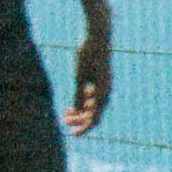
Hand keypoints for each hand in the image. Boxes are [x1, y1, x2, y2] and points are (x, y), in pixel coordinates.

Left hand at [67, 26, 111, 140]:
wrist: (98, 36)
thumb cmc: (87, 54)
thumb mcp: (79, 76)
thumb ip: (78, 94)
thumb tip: (78, 111)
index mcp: (103, 93)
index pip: (94, 119)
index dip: (83, 129)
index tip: (72, 135)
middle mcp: (106, 91)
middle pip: (94, 114)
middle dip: (79, 119)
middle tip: (64, 120)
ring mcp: (105, 86)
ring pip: (94, 106)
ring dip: (81, 111)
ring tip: (66, 112)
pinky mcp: (102, 80)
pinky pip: (95, 96)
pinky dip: (85, 100)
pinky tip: (76, 98)